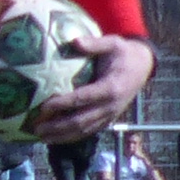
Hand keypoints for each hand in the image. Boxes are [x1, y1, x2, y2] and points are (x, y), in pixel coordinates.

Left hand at [30, 34, 155, 142]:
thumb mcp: (113, 43)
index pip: (82, 99)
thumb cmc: (123, 53)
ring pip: (84, 130)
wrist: (143, 66)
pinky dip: (72, 136)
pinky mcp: (109, 119)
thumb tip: (75, 41)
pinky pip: (89, 130)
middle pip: (81, 121)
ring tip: (40, 138)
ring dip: (62, 136)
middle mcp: (111, 106)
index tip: (44, 107)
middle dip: (58, 127)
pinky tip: (55, 138)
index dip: (63, 104)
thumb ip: (95, 44)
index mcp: (110, 88)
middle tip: (36, 128)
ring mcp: (110, 115)